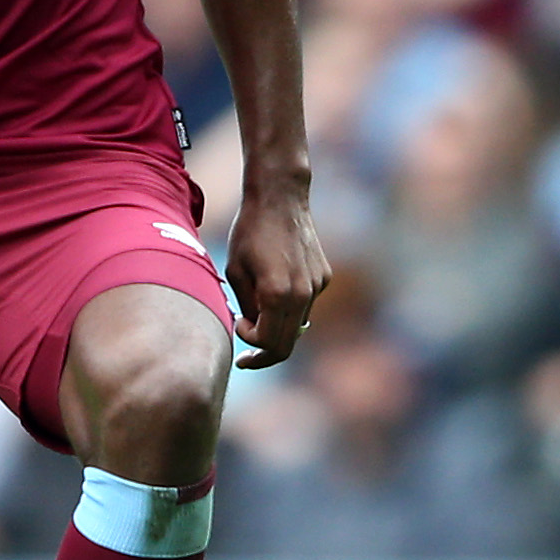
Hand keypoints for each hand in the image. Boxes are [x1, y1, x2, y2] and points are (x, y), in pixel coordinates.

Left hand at [225, 180, 328, 368]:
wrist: (280, 199)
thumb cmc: (250, 233)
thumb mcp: (235, 271)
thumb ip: (246, 306)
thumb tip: (255, 330)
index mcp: (277, 294)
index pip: (269, 343)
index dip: (251, 345)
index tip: (237, 328)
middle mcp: (303, 294)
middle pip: (288, 344)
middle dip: (265, 354)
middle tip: (247, 359)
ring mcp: (317, 286)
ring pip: (298, 326)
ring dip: (277, 329)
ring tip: (255, 315)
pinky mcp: (324, 277)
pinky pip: (305, 305)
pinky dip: (289, 308)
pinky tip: (274, 286)